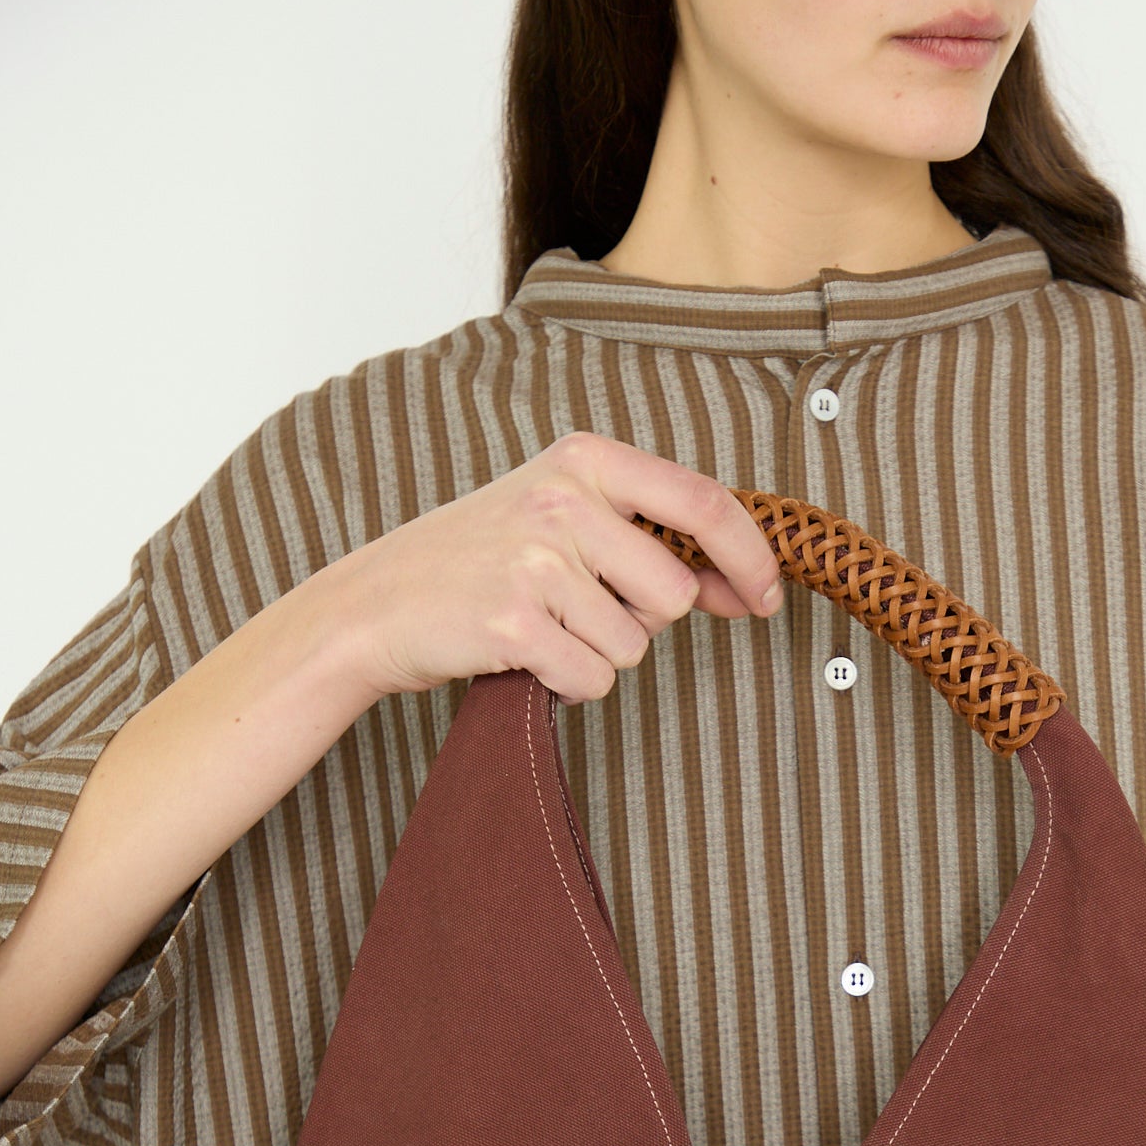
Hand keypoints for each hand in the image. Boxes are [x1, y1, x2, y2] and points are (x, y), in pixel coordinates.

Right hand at [325, 429, 785, 706]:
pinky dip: (568, 685)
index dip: (750, 557)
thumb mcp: (562, 519)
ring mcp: (538, 560)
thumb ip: (649, 540)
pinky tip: (526, 657)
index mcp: (585, 459)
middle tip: (580, 612)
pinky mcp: (515, 622)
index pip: (703, 502)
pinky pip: (592, 679)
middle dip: (641, 622)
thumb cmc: (481, 564)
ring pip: (633, 646)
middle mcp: (564, 500)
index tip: (766, 597)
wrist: (378, 604)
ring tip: (543, 630)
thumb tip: (742, 587)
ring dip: (598, 656)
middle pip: (672, 594)